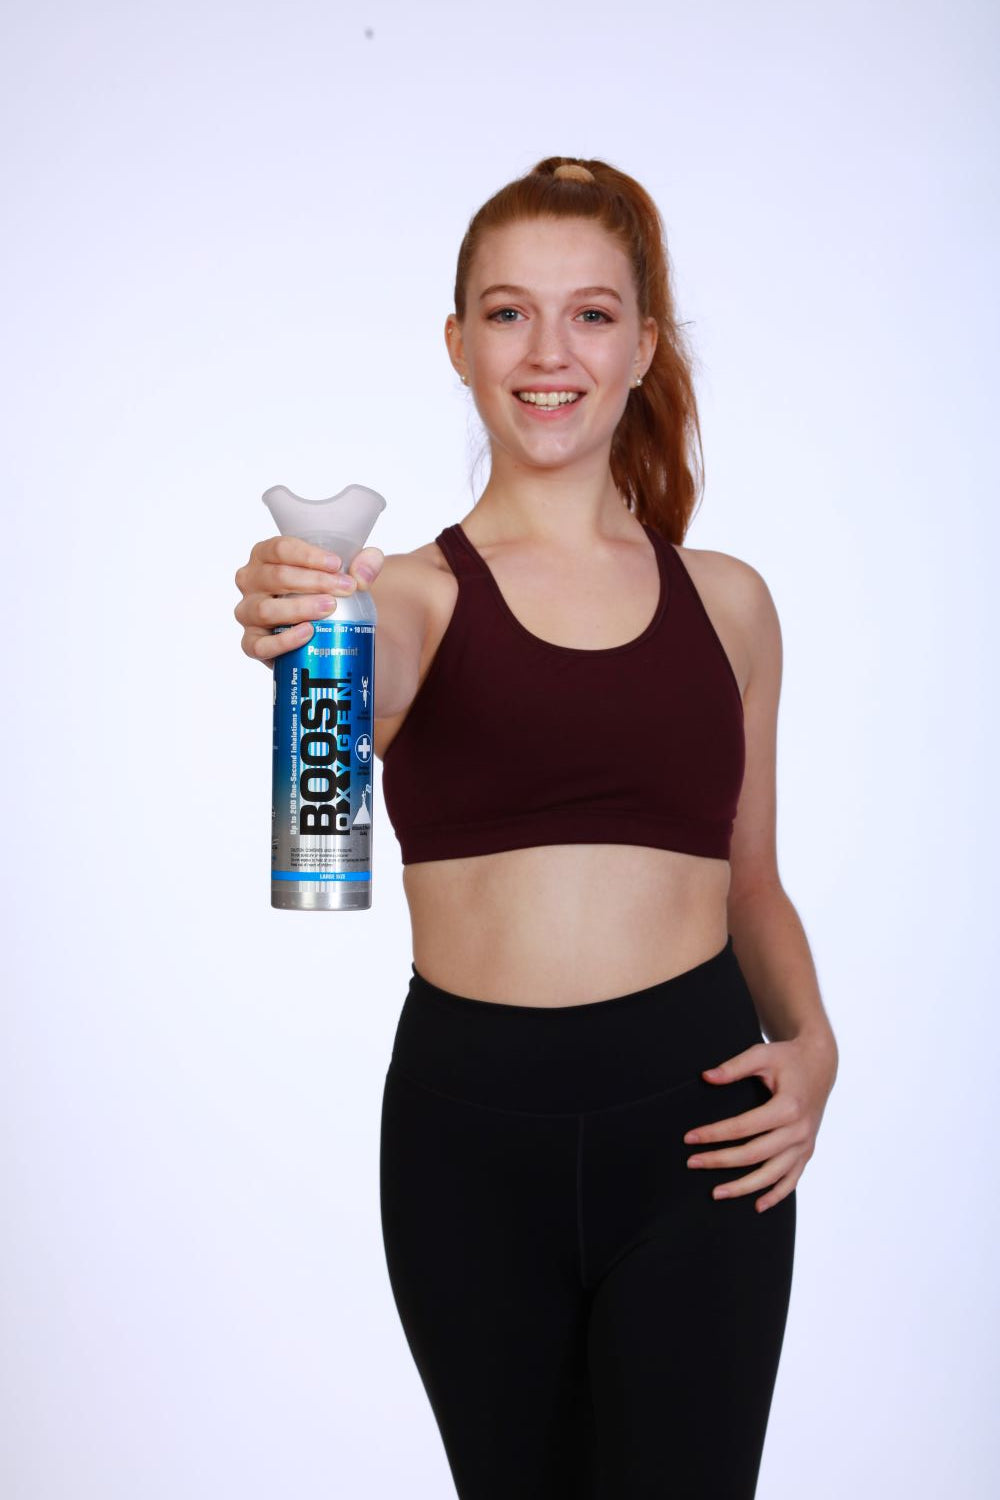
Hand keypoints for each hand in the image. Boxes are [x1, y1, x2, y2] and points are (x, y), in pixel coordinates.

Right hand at [234, 535, 385, 665]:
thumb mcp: (349, 571)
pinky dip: (284, 641)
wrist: (324, 625)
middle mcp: (250, 581)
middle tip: (345, 588)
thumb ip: (366, 564)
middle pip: (276, 576)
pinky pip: (259, 645)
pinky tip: (307, 633)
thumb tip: (362, 576)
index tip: (337, 564)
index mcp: (265, 555)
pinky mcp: (251, 643)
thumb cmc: (329, 589)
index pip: (280, 549)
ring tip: (330, 608)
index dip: (309, 556)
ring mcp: (247, 612)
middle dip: (314, 581)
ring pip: (266, 610)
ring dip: (300, 608)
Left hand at [683, 1034, 836, 1212]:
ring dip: (744, 1187)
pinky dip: (776, 1195)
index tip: (690, 1138)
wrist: (820, 1064)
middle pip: (754, 1155)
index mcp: (788, 1107)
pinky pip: (792, 1179)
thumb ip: (734, 1067)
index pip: (743, 1127)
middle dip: (720, 1161)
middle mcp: (799, 1130)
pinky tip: (757, 1205)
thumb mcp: (761, 1054)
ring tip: (716, 1193)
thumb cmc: (788, 1058)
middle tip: (692, 1163)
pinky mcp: (807, 1151)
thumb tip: (706, 1077)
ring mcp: (805, 1144)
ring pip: (772, 1175)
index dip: (714, 1134)